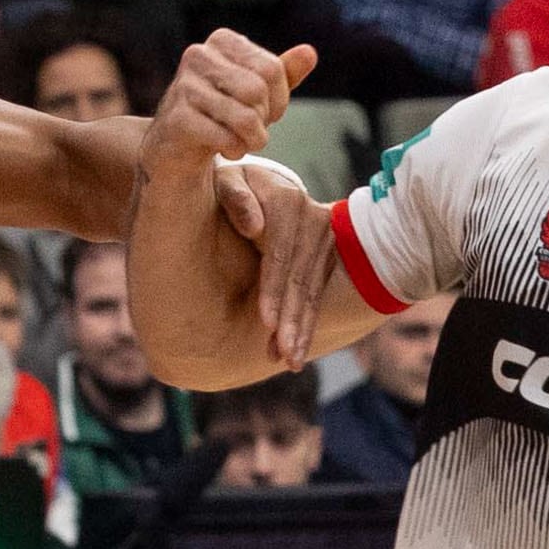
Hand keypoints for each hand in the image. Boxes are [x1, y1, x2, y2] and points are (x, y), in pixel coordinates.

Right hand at [147, 27, 315, 175]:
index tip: (265, 111)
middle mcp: (199, 55)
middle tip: (252, 130)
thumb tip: (310, 52)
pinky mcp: (177, 118)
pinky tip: (225, 150)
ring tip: (243, 142)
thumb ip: (283, 72)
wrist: (179, 146)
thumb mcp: (257, 91)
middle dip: (263, 119)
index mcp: (222, 40)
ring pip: (245, 116)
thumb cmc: (223, 113)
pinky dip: (234, 150)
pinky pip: (226, 137)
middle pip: (258, 91)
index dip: (279, 99)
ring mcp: (183, 85)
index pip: (272, 69)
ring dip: (252, 139)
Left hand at [214, 154, 330, 369]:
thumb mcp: (220, 186)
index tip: (264, 322)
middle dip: (290, 320)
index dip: (273, 289)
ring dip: (301, 329)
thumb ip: (233, 198)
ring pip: (312, 291)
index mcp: (286, 199)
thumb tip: (254, 226)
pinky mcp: (327, 255)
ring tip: (289, 363)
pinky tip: (296, 351)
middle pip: (301, 277)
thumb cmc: (224, 189)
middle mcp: (314, 216)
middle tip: (283, 357)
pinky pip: (317, 295)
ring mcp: (325, 237)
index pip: (280, 253)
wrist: (249, 188)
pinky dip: (306, 324)